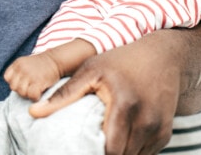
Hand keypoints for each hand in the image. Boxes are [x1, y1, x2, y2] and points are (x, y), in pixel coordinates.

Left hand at [4, 53, 60, 101]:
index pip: (7, 78)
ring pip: (22, 93)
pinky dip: (36, 97)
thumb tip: (14, 88)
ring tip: (37, 87)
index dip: (16, 82)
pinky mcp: (37, 82)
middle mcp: (21, 68)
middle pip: (14, 87)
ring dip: (29, 94)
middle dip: (22, 89)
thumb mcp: (26, 65)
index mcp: (17, 63)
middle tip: (32, 85)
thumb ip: (18, 74)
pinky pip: (31, 95)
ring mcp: (29, 74)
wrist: (57, 61)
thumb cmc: (42, 66)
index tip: (25, 81)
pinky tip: (41, 91)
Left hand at [28, 33, 181, 154]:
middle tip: (91, 147)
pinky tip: (123, 139)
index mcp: (125, 105)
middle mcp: (146, 119)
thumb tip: (34, 112)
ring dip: (121, 154)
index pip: (110, 151)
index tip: (82, 148)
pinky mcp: (166, 132)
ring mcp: (158, 127)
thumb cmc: (122, 61)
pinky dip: (134, 151)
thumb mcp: (91, 70)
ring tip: (105, 143)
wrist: (163, 56)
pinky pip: (147, 154)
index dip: (95, 154)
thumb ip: (64, 94)